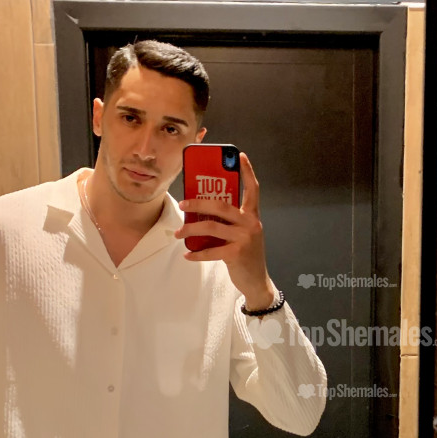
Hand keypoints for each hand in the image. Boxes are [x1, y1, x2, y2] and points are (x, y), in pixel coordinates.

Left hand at [176, 152, 275, 308]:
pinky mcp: (236, 254)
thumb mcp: (244, 234)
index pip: (253, 189)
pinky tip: (187, 254)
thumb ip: (231, 222)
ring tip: (179, 233)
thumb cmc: (246, 255)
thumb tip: (204, 211)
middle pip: (221, 206)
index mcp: (252, 216)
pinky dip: (196, 253)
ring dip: (191, 229)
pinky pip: (211, 251)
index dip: (247, 171)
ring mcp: (244, 239)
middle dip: (198, 202)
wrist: (257, 281)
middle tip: (182, 204)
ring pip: (211, 227)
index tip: (240, 156)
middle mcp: (250, 224)